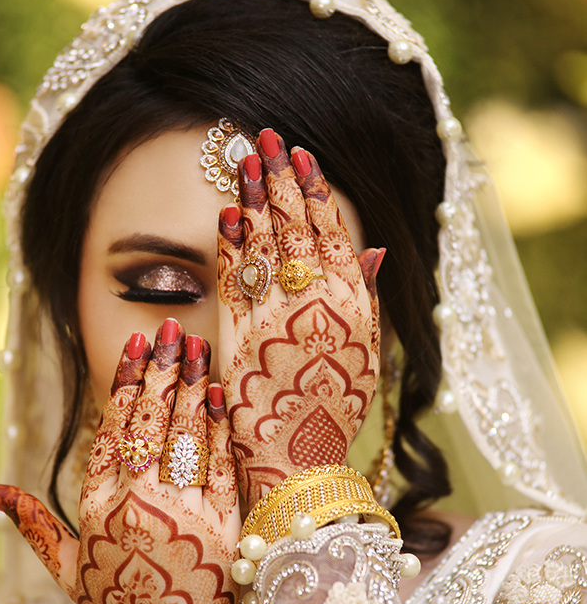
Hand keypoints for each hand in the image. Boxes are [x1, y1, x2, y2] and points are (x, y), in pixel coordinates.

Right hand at [0, 321, 239, 603]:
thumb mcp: (64, 563)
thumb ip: (29, 521)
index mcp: (98, 506)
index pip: (114, 430)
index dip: (127, 384)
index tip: (136, 348)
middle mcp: (138, 504)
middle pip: (152, 423)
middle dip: (163, 371)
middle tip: (173, 331)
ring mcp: (182, 513)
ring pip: (187, 435)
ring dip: (193, 386)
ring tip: (198, 347)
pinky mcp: (220, 526)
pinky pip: (219, 464)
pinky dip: (218, 427)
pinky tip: (218, 394)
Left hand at [217, 129, 382, 508]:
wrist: (300, 465)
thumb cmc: (335, 411)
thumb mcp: (368, 355)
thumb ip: (370, 298)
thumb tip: (378, 247)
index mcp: (356, 308)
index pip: (334, 235)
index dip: (316, 192)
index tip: (302, 156)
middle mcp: (320, 308)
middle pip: (297, 230)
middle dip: (280, 180)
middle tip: (265, 138)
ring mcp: (278, 322)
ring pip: (265, 248)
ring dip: (253, 201)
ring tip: (243, 162)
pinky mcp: (240, 341)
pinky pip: (235, 284)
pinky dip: (230, 248)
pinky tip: (224, 216)